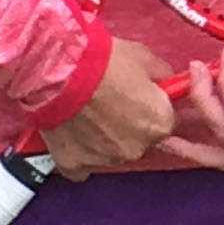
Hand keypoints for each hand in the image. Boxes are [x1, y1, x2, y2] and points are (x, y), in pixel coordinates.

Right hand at [41, 38, 182, 174]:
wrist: (58, 71)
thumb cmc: (105, 61)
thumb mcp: (144, 58)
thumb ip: (161, 76)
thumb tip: (165, 83)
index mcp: (159, 125)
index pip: (163, 122)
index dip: (149, 108)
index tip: (134, 96)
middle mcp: (137, 150)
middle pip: (137, 141)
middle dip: (127, 126)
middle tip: (107, 103)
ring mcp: (104, 160)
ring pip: (109, 154)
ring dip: (102, 140)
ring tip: (84, 115)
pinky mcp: (74, 164)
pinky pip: (81, 166)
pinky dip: (78, 153)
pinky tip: (71, 135)